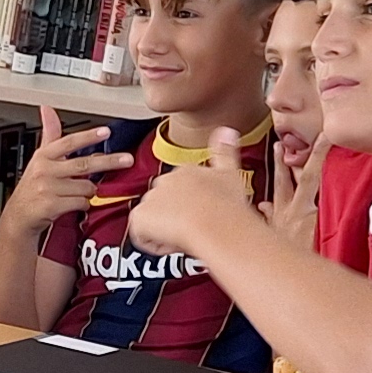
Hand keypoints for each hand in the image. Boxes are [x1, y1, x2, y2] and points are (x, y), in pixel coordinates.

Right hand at [1, 108, 130, 229]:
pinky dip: (83, 204)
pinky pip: (81, 202)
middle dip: (109, 162)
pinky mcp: (52, 205)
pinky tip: (74, 204)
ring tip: (79, 192)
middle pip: (84, 164)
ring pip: (85, 187)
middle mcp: (45, 170)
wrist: (18, 216)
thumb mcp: (39, 158)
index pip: (68, 142)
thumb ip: (49, 134)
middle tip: (127, 159)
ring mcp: (48, 188)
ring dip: (88, 191)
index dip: (88, 137)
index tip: (105, 132)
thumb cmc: (32, 187)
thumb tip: (47, 109)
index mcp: (43, 156)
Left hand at [127, 151, 260, 265]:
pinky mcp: (140, 216)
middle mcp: (165, 181)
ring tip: (186, 236)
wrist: (216, 224)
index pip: (180, 190)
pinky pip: (141, 235)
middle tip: (194, 229)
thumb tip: (227, 129)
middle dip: (175, 218)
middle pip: (164, 204)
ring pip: (153, 219)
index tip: (202, 215)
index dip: (190, 207)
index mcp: (185, 171)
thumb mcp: (231, 173)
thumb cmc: (227, 206)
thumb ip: (225, 151)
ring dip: (165, 230)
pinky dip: (154, 242)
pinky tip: (173, 242)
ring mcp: (150, 198)